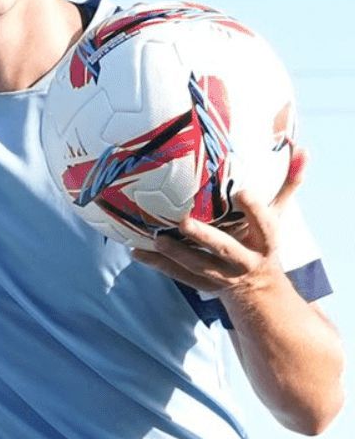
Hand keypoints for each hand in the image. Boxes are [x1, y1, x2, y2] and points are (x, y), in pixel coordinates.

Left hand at [131, 146, 304, 299]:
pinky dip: (157, 264)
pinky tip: (136, 250)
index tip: (242, 191)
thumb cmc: (263, 241)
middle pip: (225, 249)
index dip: (255, 209)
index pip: (264, 224)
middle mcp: (245, 260)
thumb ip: (288, 184)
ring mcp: (222, 275)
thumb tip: (303, 149)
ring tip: (155, 238)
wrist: (257, 289)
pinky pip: (177, 275)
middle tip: (184, 222)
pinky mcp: (202, 283)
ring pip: (198, 265)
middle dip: (205, 238)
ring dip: (175, 254)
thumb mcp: (279, 215)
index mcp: (266, 241)